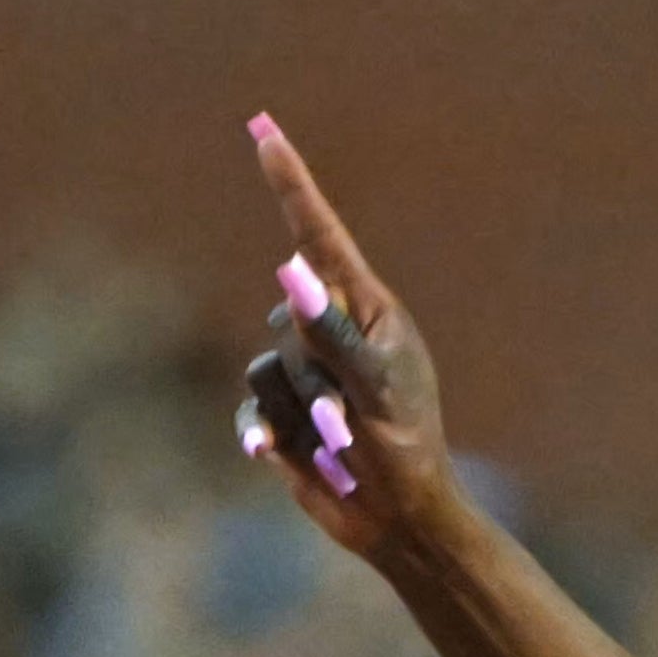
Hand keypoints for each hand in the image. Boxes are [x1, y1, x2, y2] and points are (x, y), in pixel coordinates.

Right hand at [235, 113, 453, 562]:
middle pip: (283, 319)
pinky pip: (251, 407)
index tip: (263, 131)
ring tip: (338, 441)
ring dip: (297, 410)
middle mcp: (332, 331)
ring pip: (264, 367)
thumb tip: (293, 271)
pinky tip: (282, 456)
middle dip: (309, 371)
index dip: (291, 184)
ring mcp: (305, 371)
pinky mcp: (283, 412)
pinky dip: (265, 433)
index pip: (320, 237)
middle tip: (350, 418)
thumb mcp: (377, 392)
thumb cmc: (405, 454)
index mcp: (368, 311)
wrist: (400, 525)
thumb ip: (334, 334)